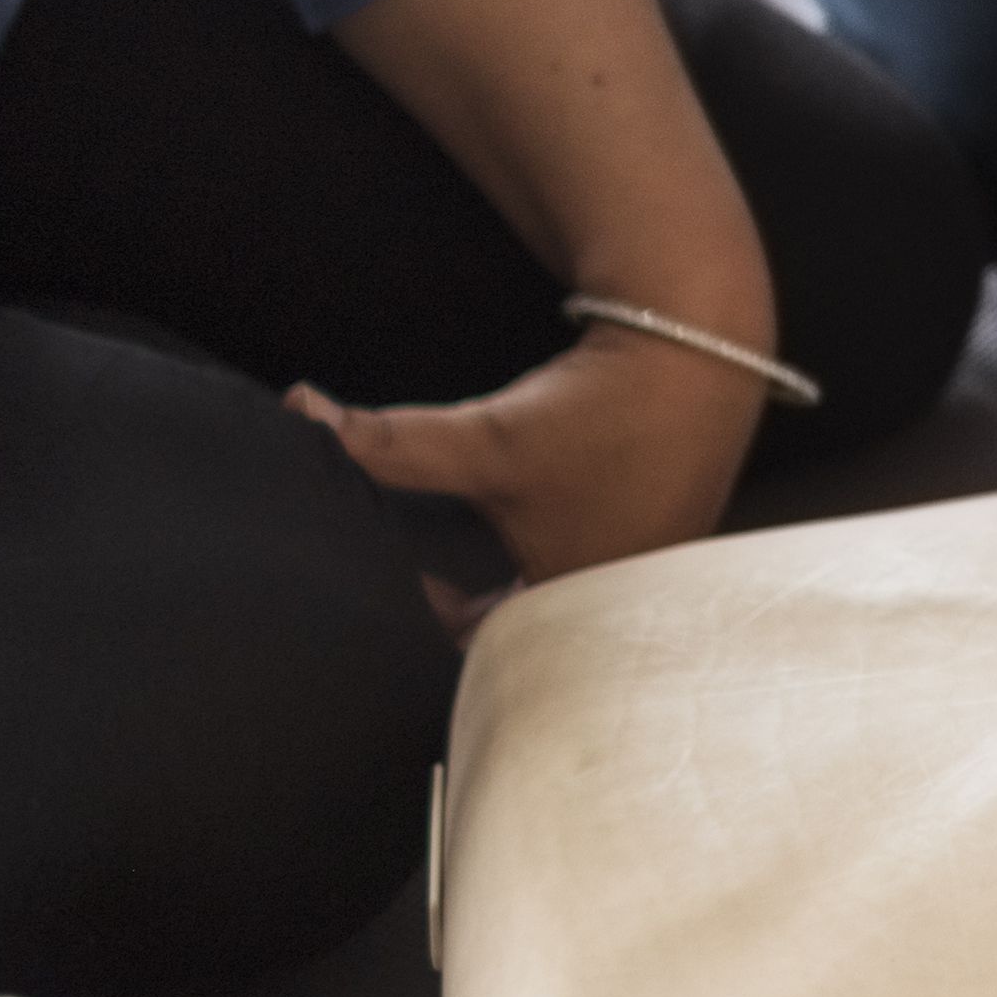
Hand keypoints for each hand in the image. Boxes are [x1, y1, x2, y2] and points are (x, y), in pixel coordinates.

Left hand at [302, 313, 760, 600]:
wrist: (698, 345)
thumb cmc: (599, 410)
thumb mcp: (483, 439)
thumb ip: (389, 442)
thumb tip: (298, 411)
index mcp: (580, 604)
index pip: (490, 651)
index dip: (436, 622)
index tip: (411, 576)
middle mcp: (623, 600)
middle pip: (528, 626)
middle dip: (477, 603)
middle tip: (437, 568)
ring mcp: (652, 565)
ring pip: (565, 590)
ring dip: (521, 571)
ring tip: (492, 530)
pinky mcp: (667, 524)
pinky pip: (601, 559)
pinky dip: (564, 543)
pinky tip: (549, 501)